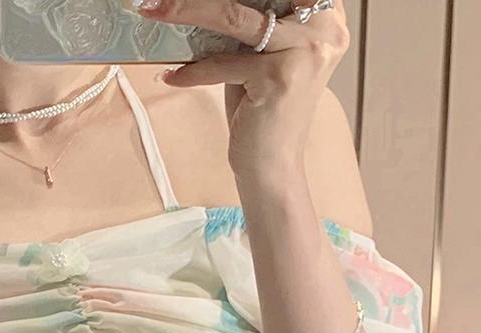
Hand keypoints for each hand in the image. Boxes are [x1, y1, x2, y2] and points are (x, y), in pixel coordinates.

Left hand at [133, 0, 349, 178]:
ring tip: (154, 11)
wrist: (273, 168)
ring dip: (185, 10)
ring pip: (233, 16)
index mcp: (326, 16)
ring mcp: (303, 51)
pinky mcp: (278, 77)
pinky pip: (222, 62)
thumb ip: (249, 22)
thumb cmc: (264, 112)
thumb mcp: (260, 56)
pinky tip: (172, 76)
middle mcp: (323, 28)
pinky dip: (192, 70)